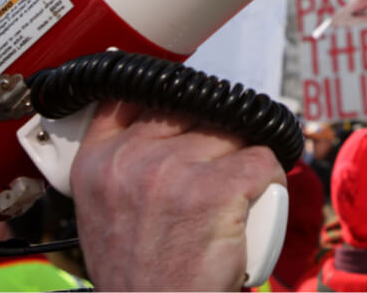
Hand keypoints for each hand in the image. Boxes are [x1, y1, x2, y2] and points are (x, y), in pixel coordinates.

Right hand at [71, 101, 286, 290]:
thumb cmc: (140, 278)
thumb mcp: (104, 213)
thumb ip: (123, 164)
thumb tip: (163, 122)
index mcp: (97, 162)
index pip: (135, 93)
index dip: (170, 98)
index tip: (188, 106)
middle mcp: (130, 160)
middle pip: (192, 110)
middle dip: (212, 136)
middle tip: (216, 172)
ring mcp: (173, 170)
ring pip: (231, 134)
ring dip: (241, 160)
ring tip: (232, 197)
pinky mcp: (216, 189)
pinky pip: (263, 160)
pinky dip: (269, 180)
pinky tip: (254, 204)